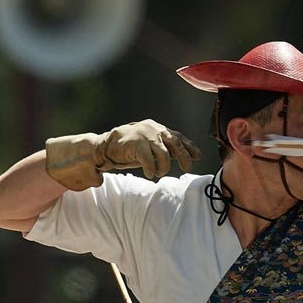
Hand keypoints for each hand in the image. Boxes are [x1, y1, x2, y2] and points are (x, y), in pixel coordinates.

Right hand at [45, 120, 201, 190]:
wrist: (105, 147)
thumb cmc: (130, 149)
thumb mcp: (150, 146)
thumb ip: (165, 148)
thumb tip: (186, 156)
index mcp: (157, 129)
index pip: (178, 137)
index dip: (189, 147)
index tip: (197, 157)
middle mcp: (153, 129)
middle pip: (175, 144)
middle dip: (184, 157)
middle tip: (186, 168)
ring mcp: (144, 135)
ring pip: (164, 154)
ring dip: (164, 167)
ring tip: (158, 173)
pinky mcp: (135, 143)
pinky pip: (149, 160)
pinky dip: (152, 169)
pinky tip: (150, 174)